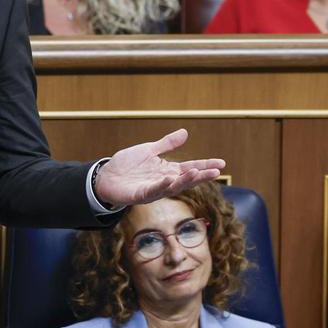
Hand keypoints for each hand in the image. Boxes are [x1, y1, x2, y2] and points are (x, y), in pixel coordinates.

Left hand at [94, 128, 224, 206]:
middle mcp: (164, 181)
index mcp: (167, 170)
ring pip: (173, 187)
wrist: (106, 176)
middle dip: (201, 176)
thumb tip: (185, 133)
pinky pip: (153, 190)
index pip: (190, 167)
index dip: (205, 166)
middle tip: (216, 172)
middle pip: (186, 179)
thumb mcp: (148, 150)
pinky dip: (162, 185)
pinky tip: (169, 178)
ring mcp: (153, 189)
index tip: (221, 163)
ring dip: (185, 180)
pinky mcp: (141, 195)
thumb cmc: (127, 165)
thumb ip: (166, 144)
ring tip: (196, 173)